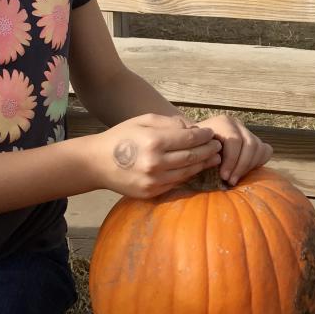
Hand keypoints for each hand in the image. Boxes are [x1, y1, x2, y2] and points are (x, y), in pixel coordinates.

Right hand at [91, 113, 221, 199]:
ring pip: (187, 172)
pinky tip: (196, 168)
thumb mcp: (143, 121)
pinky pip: (176, 183)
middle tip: (218, 145)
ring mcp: (153, 181)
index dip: (203, 136)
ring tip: (213, 158)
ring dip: (203, 165)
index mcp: (153, 142)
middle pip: (191, 156)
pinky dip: (188, 175)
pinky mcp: (151, 193)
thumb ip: (169, 123)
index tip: (210, 133)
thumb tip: (193, 129)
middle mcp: (155, 163)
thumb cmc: (121, 137)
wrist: (96, 163)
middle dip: (208, 150)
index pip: (188, 139)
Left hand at [194, 114, 273, 184]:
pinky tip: (246, 171)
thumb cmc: (195, 148)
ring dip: (249, 166)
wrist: (198, 142)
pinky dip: (258, 162)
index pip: (234, 140)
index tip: (224, 177)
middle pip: (249, 144)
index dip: (231, 160)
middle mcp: (237, 124)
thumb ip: (204, 154)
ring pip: (258, 147)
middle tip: (231, 181)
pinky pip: (265, 150)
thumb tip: (214, 161)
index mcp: (223, 123)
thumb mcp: (195, 148)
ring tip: (236, 178)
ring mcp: (247, 131)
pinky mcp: (255, 140)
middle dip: (241, 166)